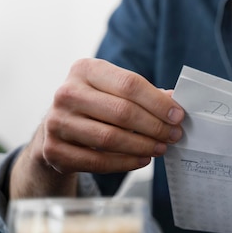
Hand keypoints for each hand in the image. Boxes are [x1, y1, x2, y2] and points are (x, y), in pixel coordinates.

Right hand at [10, 58, 184, 197]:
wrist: (57, 126)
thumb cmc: (96, 103)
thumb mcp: (114, 89)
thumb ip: (144, 93)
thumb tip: (176, 101)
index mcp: (85, 69)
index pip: (129, 84)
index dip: (158, 102)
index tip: (178, 116)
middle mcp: (66, 93)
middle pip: (122, 112)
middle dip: (155, 126)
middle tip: (174, 135)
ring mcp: (56, 122)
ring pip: (109, 138)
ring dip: (142, 146)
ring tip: (161, 148)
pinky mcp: (53, 150)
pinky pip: (97, 161)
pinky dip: (125, 163)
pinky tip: (142, 159)